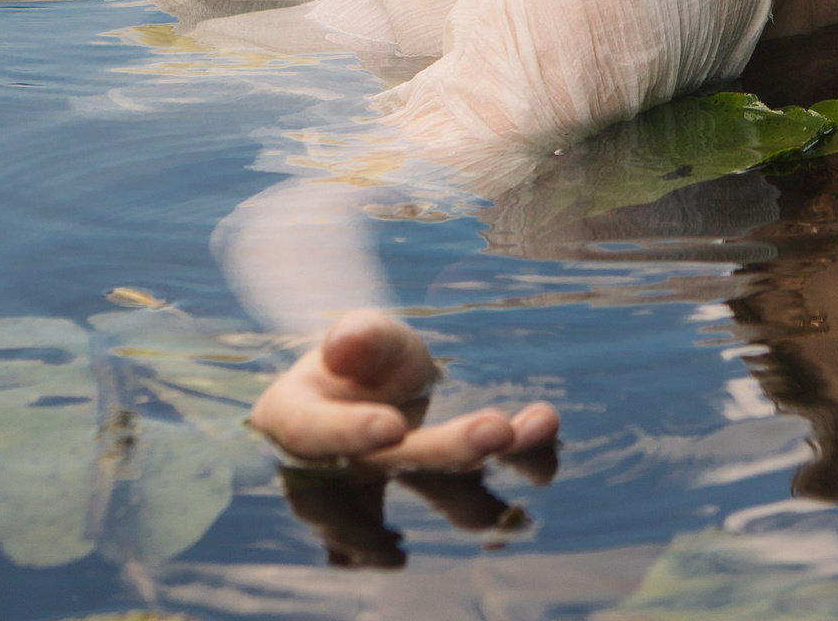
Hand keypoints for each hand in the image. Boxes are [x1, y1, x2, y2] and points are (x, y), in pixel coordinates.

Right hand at [248, 308, 560, 472]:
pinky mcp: (445, 498)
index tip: (391, 427)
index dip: (349, 433)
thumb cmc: (361, 357)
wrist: (381, 387)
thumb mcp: (359, 333)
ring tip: (541, 438)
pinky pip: (471, 502)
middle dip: (447, 451)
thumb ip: (358, 337)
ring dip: (492, 478)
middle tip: (498, 428)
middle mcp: (338, 469)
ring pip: (437, 492)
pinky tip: (538, 472)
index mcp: (296, 420)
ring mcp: (391, 496)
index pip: (314, 434)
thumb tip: (343, 347)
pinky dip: (503, 498)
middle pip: (391, 467)